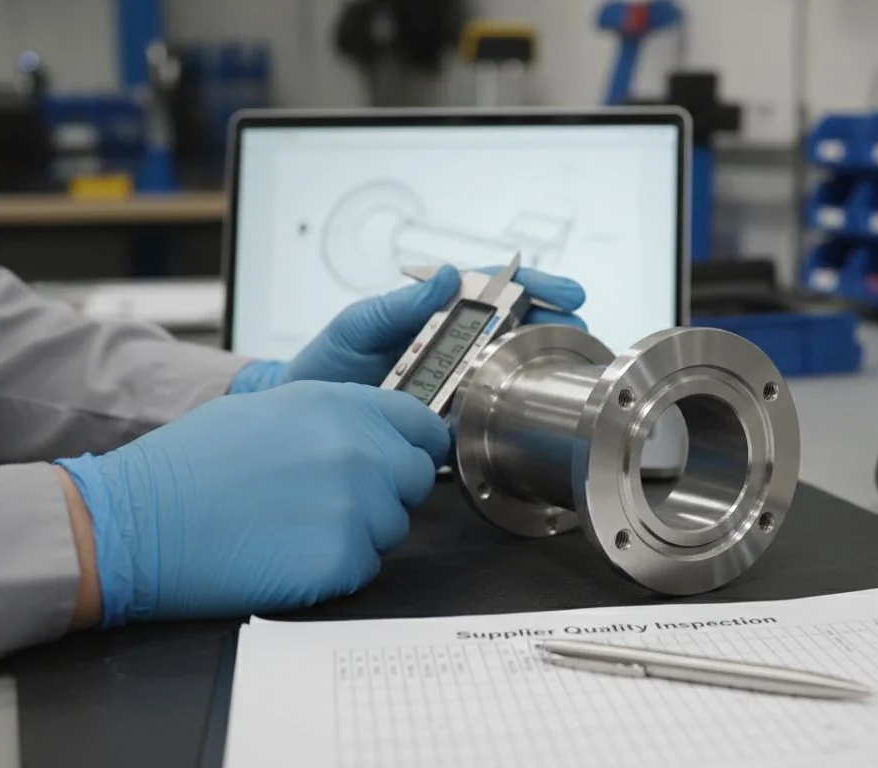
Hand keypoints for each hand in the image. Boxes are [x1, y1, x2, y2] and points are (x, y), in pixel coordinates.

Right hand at [56, 381, 448, 625]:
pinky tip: (286, 555)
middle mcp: (357, 450)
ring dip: (358, 533)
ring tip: (294, 526)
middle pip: (415, 479)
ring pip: (392, 529)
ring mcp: (353, 506)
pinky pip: (363, 569)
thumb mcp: (270, 407)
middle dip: (386, 493)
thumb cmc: (190, 465)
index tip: (399, 462)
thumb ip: (335, 416)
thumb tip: (377, 433)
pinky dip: (334, 570)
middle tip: (329, 502)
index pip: (421, 426)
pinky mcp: (339, 560)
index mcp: (341, 404)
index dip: (412, 447)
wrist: (139, 518)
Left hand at [230, 265, 585, 391]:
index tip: (562, 291)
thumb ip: (397, 305)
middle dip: (550, 326)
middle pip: (512, 331)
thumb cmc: (327, 364)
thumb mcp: (356, 325)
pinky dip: (507, 413)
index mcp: (433, 316)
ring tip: (563, 362)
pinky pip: (483, 418)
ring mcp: (452, 387)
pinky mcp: (447, 426)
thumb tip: (446, 276)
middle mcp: (450, 350)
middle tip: (574, 327)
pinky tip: (525, 410)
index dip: (531, 289)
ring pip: (506, 373)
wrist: (303, 416)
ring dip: (537, 366)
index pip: (492, 293)